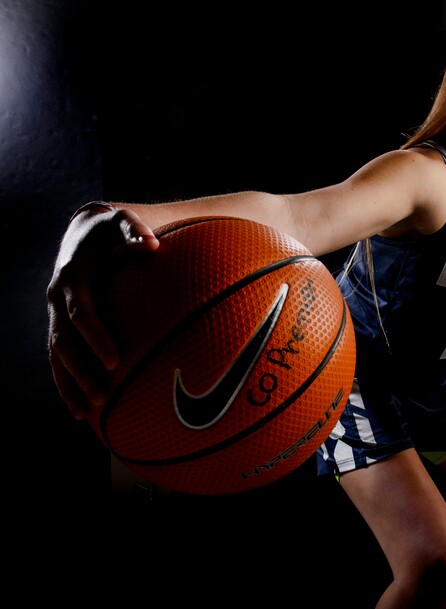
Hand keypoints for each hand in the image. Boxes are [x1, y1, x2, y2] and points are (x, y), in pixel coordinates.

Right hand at [46, 205, 158, 418]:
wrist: (82, 232)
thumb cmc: (110, 230)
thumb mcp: (121, 222)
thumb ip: (134, 231)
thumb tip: (152, 244)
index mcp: (72, 278)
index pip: (81, 312)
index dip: (95, 337)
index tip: (114, 361)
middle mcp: (58, 299)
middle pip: (63, 343)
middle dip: (81, 372)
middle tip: (102, 397)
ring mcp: (56, 315)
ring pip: (56, 357)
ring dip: (70, 385)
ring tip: (88, 414)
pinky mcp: (61, 326)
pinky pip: (59, 360)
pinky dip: (66, 385)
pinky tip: (80, 412)